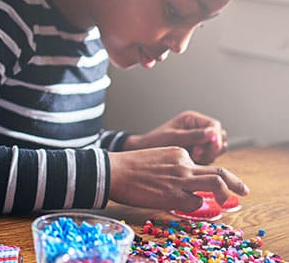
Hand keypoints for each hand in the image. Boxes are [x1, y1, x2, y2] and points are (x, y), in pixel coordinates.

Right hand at [108, 146, 247, 210]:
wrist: (113, 170)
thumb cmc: (129, 166)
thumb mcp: (157, 158)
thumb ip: (174, 166)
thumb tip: (185, 181)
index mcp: (178, 152)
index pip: (201, 166)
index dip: (207, 176)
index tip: (209, 184)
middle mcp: (184, 164)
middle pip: (219, 172)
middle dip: (235, 183)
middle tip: (244, 190)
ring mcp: (181, 180)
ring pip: (216, 185)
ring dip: (225, 194)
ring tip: (226, 201)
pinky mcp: (175, 195)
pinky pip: (195, 202)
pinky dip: (193, 204)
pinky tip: (179, 203)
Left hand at [125, 110, 226, 163]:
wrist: (145, 152)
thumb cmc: (155, 141)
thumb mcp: (173, 137)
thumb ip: (193, 135)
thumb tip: (213, 133)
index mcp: (192, 120)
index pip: (215, 126)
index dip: (216, 136)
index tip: (212, 146)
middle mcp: (199, 129)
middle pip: (220, 138)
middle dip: (212, 147)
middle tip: (197, 154)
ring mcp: (200, 141)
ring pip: (217, 149)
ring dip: (209, 155)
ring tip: (193, 157)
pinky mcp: (200, 153)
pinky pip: (211, 158)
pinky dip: (205, 161)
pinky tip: (192, 162)